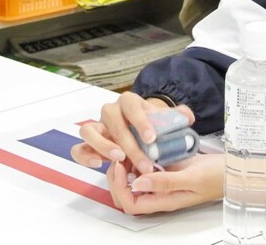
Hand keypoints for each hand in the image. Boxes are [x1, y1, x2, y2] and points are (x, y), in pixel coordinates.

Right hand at [71, 92, 194, 176]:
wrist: (139, 130)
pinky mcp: (89, 144)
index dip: (140, 122)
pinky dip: (85, 155)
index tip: (152, 139)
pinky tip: (98, 164)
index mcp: (129, 102)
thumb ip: (177, 117)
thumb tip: (187, 117)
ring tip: (119, 160)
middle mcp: (110, 111)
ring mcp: (97, 127)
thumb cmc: (152, 125)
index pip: (132, 107)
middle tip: (143, 162)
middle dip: (129, 144)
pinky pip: (79, 147)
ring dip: (103, 145)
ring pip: (89, 130)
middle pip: (113, 122)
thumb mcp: (166, 119)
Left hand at [106, 153, 223, 214]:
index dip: (120, 187)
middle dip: (117, 178)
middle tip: (120, 157)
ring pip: (134, 179)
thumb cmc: (217, 177)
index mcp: (164, 201)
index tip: (122, 166)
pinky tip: (142, 144)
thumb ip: (165, 182)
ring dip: (127, 165)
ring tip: (128, 147)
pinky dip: (139, 156)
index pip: (130, 204)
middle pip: (127, 194)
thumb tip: (137, 183)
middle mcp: (160, 193)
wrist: (233, 168)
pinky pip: (146, 166)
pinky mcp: (166, 168)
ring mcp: (162, 181)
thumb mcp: (191, 178)